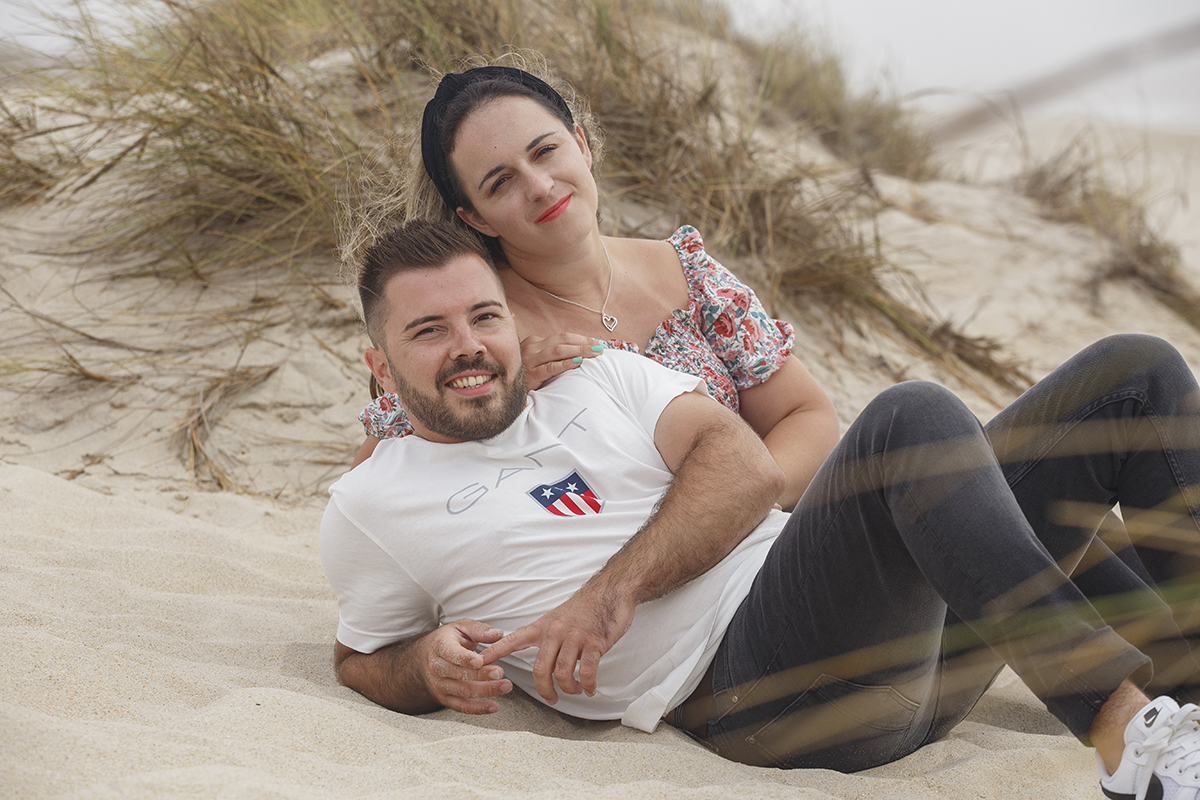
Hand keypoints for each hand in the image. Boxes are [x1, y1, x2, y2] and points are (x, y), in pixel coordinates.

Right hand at [419, 619, 512, 713]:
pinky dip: (478, 708)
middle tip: (500, 672)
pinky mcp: (444, 698)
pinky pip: (461, 706)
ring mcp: (439, 684)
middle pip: (460, 674)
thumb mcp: (462, 627)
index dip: (465, 658)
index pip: (451, 654)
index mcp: (441, 646)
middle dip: (481, 675)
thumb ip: (480, 630)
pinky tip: (493, 706)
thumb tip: (497, 634)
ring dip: (485, 691)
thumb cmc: (448, 640)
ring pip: (463, 691)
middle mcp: (437, 667)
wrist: (425, 657)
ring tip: (505, 686)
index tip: (480, 661)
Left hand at [481, 587, 635, 704]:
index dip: (495, 652)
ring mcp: (575, 637)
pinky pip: (587, 671)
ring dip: (568, 689)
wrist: (610, 591)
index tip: (479, 662)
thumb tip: (543, 656)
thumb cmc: (586, 607)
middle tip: (551, 699)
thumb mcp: (558, 617)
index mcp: (543, 626)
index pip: (513, 640)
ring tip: (575, 691)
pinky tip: (590, 688)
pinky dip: (588, 685)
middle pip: (540, 669)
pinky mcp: (594, 642)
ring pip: (562, 673)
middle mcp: (556, 632)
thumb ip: (548, 636)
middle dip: (544, 690)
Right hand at [521, 334, 607, 389]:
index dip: (580, 338)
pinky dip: (565, 364)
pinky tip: (579, 363)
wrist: (505, 393)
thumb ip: (548, 354)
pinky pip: (551, 367)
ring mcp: (530, 361)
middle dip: (583, 343)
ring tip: (595, 353)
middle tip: (600, 346)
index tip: (595, 342)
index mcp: (534, 342)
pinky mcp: (531, 375)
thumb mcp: (533, 361)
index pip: (561, 337)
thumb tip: (572, 351)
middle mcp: (531, 348)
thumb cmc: (524, 377)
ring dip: (579, 350)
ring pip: (558, 350)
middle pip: (562, 340)